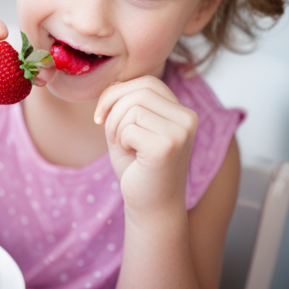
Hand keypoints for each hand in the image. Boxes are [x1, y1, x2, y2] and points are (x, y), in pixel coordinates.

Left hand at [95, 75, 197, 216]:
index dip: (117, 92)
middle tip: (109, 133)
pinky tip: (131, 157)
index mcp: (181, 111)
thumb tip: (114, 82)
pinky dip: (121, 141)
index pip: (147, 82)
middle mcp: (187, 118)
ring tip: (124, 146)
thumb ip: (126, 103)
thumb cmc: (137, 167)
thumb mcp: (130, 126)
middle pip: (139, 90)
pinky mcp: (168, 146)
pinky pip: (130, 127)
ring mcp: (181, 131)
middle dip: (113, 108)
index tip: (102, 114)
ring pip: (132, 107)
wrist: (150, 207)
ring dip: (116, 127)